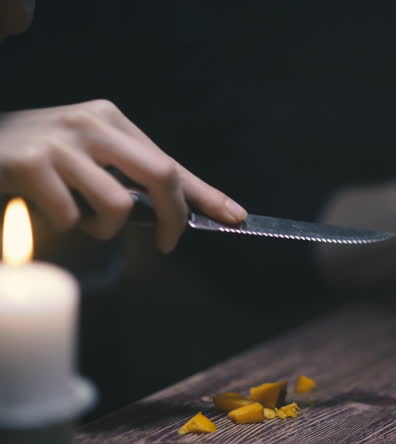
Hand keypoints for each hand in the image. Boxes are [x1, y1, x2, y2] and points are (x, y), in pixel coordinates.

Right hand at [0, 100, 246, 251]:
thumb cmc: (36, 156)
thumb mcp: (87, 154)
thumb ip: (125, 174)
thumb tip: (175, 211)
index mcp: (111, 119)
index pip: (170, 162)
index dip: (205, 194)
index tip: (234, 216)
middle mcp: (91, 124)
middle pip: (162, 175)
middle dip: (174, 217)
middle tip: (169, 243)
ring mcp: (61, 142)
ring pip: (118, 204)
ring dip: (103, 229)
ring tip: (81, 221)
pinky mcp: (32, 164)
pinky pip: (71, 216)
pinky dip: (66, 226)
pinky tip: (48, 212)